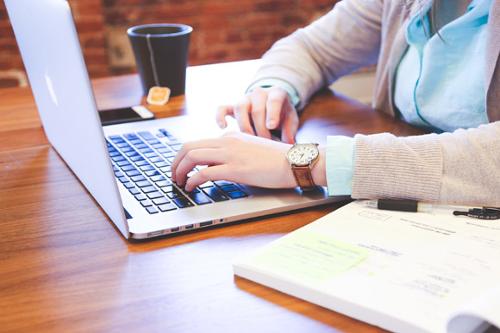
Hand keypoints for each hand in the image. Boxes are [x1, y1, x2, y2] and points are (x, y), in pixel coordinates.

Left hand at [171, 132, 325, 191]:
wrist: (295, 161)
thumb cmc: (278, 160)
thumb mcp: (252, 150)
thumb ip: (235, 153)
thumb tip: (220, 166)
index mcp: (231, 136)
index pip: (199, 142)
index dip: (184, 156)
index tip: (181, 167)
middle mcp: (227, 141)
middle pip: (189, 146)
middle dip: (176, 162)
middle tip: (173, 175)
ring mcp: (230, 154)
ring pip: (192, 156)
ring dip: (180, 170)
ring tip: (179, 182)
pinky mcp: (235, 169)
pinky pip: (204, 172)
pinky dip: (192, 180)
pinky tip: (191, 187)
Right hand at [216, 87, 298, 143]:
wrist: (272, 106)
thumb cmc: (282, 115)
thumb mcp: (291, 120)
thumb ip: (290, 130)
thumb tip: (288, 143)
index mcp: (276, 93)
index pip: (274, 100)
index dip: (272, 113)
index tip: (272, 126)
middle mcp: (259, 93)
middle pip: (257, 109)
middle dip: (261, 129)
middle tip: (266, 143)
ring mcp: (245, 99)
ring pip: (240, 108)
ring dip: (245, 127)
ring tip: (251, 141)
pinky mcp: (233, 107)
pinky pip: (222, 108)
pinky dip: (220, 116)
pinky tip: (224, 127)